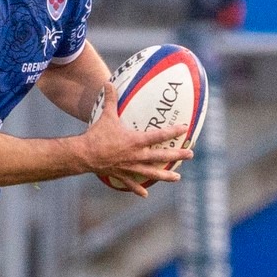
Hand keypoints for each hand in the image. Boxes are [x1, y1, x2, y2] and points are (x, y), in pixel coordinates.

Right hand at [83, 82, 194, 196]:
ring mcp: (130, 167)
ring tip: (178, 178)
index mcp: (136, 141)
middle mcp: (137, 155)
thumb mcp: (106, 115)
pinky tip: (145, 194)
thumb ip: (110, 100)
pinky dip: (138, 189)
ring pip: (152, 173)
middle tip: (190, 154)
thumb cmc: (97, 134)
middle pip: (161, 156)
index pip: (159, 135)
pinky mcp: (121, 174)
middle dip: (177, 155)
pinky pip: (131, 183)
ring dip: (166, 176)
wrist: (85, 154)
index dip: (173, 131)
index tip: (185, 129)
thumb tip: (108, 82)